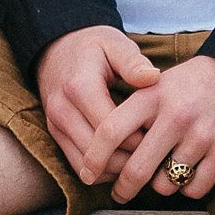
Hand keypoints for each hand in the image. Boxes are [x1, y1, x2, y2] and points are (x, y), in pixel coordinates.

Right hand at [37, 26, 160, 184]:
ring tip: (140, 159)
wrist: (56, 49)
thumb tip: (153, 78)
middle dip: (129, 159)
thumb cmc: (92, 47)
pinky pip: (77, 165)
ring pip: (87, 165)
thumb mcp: (114, 43)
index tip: (159, 135)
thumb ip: (133, 61)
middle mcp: (62, 109)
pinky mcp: (54, 135)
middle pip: (99, 153)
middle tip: (154, 154)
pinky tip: (122, 159)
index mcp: (80, 87)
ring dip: (116, 169)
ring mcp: (55, 125)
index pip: (112, 128)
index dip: (138, 137)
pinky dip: (101, 170)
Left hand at [100, 54, 214, 203]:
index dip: (93, 158)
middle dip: (123, 188)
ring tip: (164, 171)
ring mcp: (202, 135)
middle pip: (136, 169)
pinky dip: (187, 187)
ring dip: (160, 185)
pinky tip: (188, 173)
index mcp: (153, 95)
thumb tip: (100, 151)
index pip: (110, 131)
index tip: (87, 173)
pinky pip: (193, 189)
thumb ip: (132, 112)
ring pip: (165, 184)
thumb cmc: (192, 84)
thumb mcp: (157, 84)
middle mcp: (176, 115)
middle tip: (119, 193)